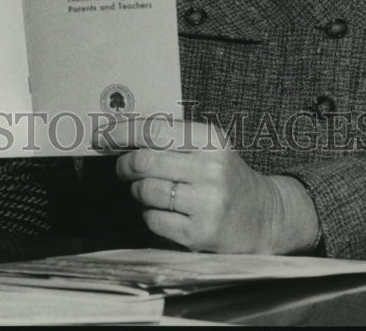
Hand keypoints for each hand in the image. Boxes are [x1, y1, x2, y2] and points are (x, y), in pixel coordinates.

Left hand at [98, 117, 318, 253]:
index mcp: (211, 140)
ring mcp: (207, 204)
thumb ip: (171, 138)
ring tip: (148, 190)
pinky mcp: (200, 234)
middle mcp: (212, 170)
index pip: (155, 130)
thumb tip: (119, 132)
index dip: (122, 132)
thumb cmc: (226, 176)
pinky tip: (164, 210)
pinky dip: (149, 214)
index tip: (101, 134)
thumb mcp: (208, 147)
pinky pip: (153, 219)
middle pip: (145, 161)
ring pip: (145, 192)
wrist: (265, 216)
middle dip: (124, 164)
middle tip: (120, 166)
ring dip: (136, 191)